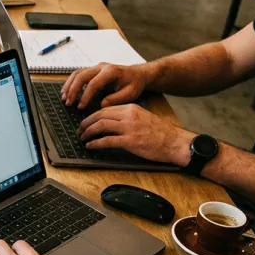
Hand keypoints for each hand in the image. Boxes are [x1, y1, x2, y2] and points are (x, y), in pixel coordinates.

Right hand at [61, 63, 151, 108]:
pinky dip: (70, 83)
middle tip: (68, 103)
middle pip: (81, 76)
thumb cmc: (134, 84)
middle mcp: (101, 67)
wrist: (137, 74)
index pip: (93, 83)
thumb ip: (116, 99)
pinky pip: (78, 74)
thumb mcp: (130, 93)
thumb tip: (101, 105)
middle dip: (72, 90)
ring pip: (77, 73)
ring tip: (64, 98)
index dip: (85, 96)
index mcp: (111, 71)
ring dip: (69, 85)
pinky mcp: (93, 70)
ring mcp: (96, 67)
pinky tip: (66, 92)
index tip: (80, 107)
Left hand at [78, 104, 194, 165]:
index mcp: (131, 108)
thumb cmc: (160, 133)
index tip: (86, 122)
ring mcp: (129, 128)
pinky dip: (95, 143)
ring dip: (88, 132)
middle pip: (100, 115)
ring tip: (83, 138)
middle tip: (80, 130)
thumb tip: (110, 123)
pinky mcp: (130, 141)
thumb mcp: (143, 117)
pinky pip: (106, 140)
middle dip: (86, 123)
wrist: (175, 142)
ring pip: (101, 126)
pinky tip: (91, 145)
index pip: (105, 109)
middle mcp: (129, 115)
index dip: (92, 116)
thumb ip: (127, 117)